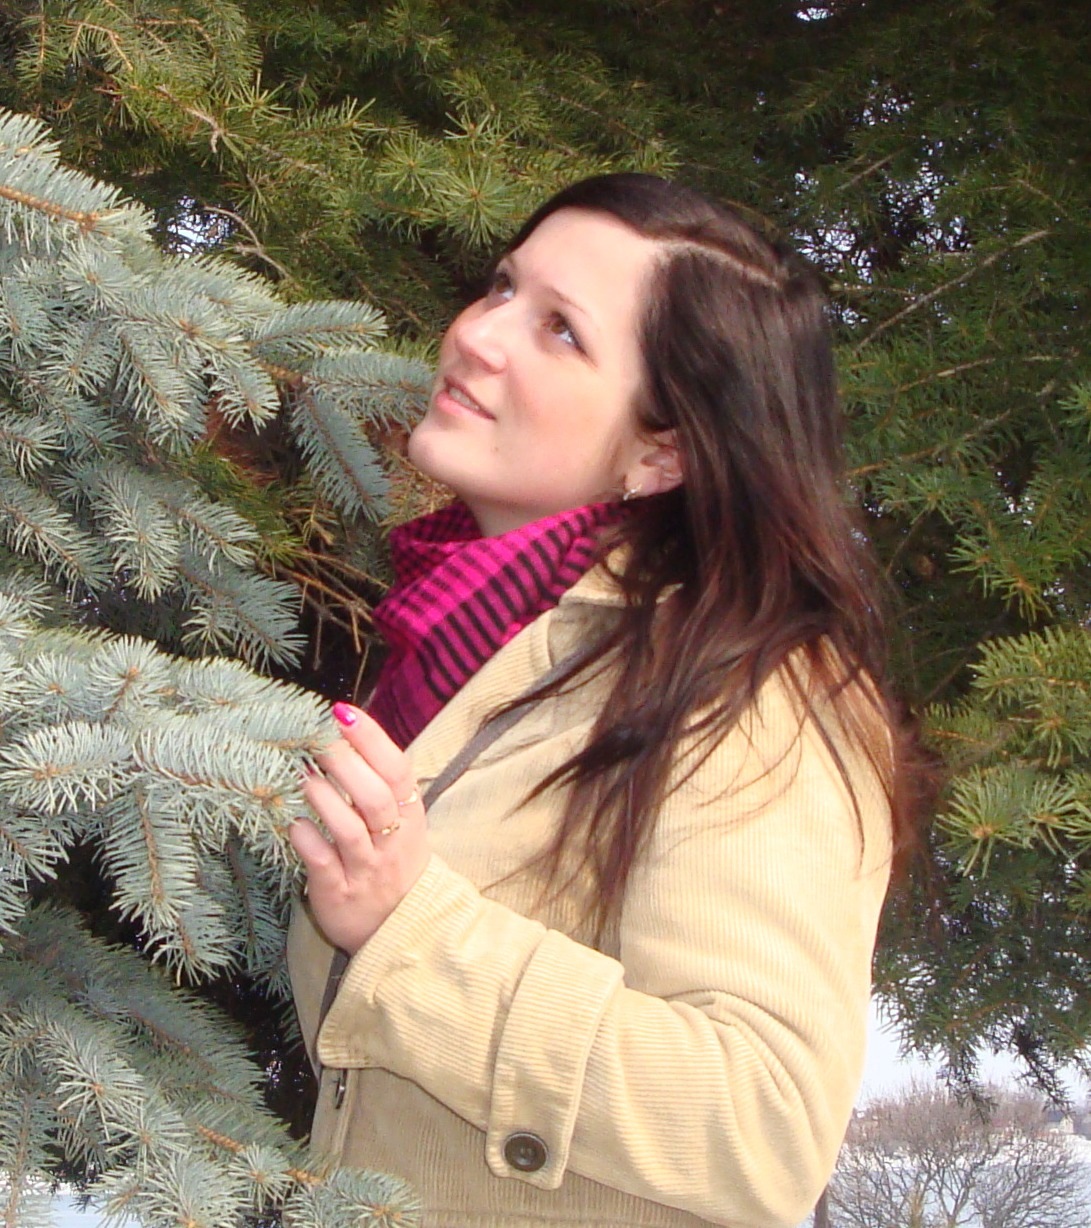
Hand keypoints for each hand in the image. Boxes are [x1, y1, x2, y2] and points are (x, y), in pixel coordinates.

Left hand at [290, 704, 429, 954]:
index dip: (372, 739)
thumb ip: (379, 783)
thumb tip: (347, 730)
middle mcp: (392, 841)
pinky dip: (307, 839)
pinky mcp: (339, 894)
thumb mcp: (401, 823)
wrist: (403, 930)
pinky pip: (322, 863)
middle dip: (345, 764)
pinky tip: (294, 823)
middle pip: (375, 797)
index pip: (397, 770)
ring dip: (323, 798)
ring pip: (349, 830)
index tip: (343, 712)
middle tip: (317, 741)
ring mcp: (367, 869)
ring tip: (302, 775)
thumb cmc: (394, 863)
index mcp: (410, 816)